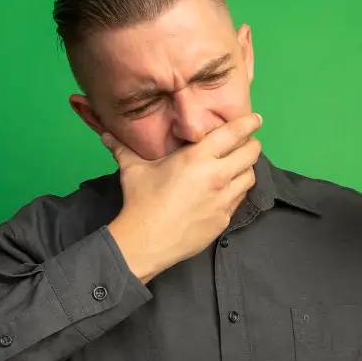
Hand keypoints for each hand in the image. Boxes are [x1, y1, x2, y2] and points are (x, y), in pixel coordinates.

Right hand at [101, 113, 262, 282]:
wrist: (146, 241)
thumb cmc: (140, 201)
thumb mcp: (133, 170)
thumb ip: (123, 149)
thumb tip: (106, 134)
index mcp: (198, 157)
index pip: (234, 133)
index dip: (249, 123)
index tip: (255, 119)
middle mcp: (216, 175)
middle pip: (251, 153)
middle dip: (251, 145)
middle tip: (246, 144)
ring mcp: (223, 199)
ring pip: (251, 176)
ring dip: (246, 169)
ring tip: (237, 167)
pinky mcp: (224, 218)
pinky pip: (240, 199)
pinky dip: (238, 190)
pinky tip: (227, 190)